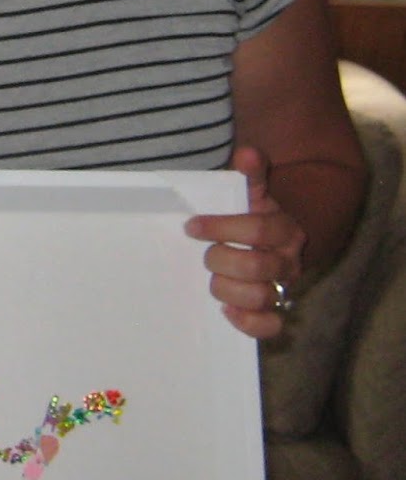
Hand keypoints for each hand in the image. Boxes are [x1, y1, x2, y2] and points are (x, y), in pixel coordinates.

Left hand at [185, 145, 305, 339]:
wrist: (275, 246)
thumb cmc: (254, 218)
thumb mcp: (253, 194)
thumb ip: (251, 174)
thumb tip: (246, 152)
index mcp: (284, 230)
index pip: (258, 229)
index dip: (222, 227)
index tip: (191, 226)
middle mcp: (287, 261)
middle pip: (256, 266)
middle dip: (220, 259)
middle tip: (205, 254)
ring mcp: (281, 288)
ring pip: (260, 297)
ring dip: (226, 289)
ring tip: (213, 278)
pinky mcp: (272, 312)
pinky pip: (268, 327)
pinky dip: (246, 322)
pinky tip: (225, 310)